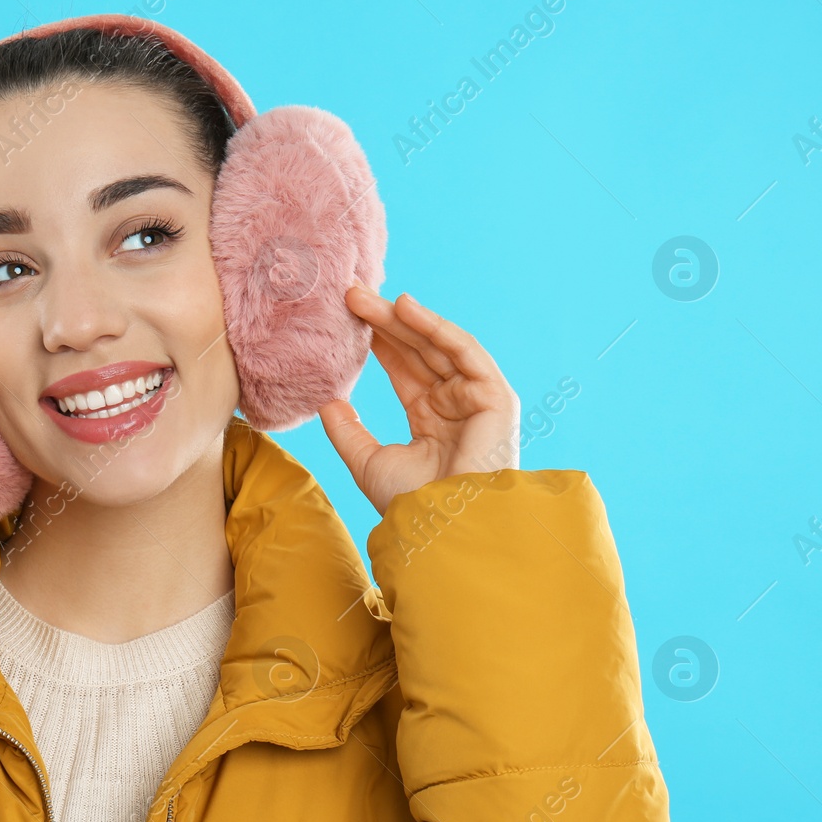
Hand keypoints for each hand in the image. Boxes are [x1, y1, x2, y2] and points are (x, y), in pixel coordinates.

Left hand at [318, 285, 519, 517]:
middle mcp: (455, 404)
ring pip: (436, 345)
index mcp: (431, 419)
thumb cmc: (411, 504)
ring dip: (403, 318)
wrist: (444, 526)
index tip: (345, 316)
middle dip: (384, 321)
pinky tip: (406, 308)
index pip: (403, 368)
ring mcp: (476, 398)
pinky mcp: (495, 396)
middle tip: (349, 295)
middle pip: (417, 350)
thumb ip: (348, 432)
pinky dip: (437, 327)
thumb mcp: (369, 462)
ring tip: (366, 297)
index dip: (376, 341)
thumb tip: (327, 403)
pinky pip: (464, 351)